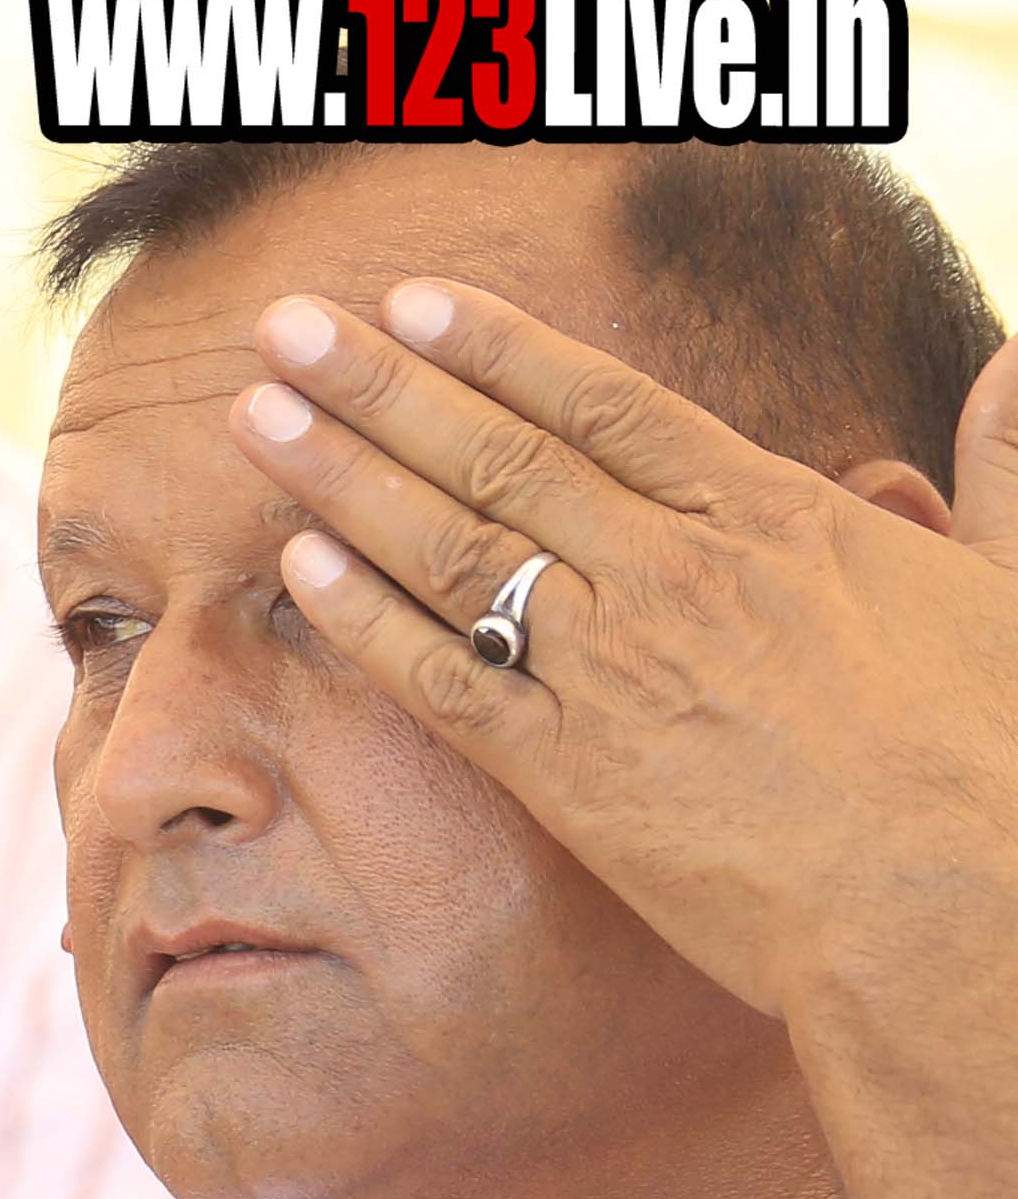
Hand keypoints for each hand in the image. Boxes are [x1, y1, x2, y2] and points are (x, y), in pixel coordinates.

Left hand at [235, 280, 1017, 1032]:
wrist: (953, 900)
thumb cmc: (998, 756)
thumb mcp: (1012, 584)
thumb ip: (998, 470)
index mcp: (777, 517)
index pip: (608, 405)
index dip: (500, 346)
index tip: (417, 299)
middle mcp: (677, 574)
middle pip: (500, 453)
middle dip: (381, 383)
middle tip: (284, 324)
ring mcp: (616, 668)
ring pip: (452, 546)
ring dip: (344, 472)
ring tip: (256, 411)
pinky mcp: (571, 774)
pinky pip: (445, 678)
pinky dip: (367, 617)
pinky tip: (298, 563)